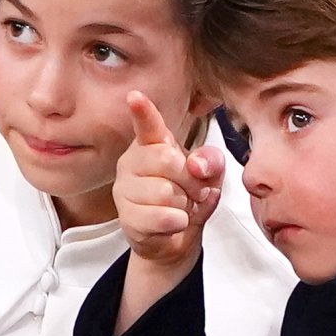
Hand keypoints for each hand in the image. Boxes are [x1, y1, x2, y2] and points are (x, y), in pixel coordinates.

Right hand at [114, 91, 224, 269]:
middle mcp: (132, 162)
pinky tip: (174, 222)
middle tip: (195, 191)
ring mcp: (125, 190)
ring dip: (184, 205)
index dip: (143, 111)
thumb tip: (197, 165)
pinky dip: (177, 222)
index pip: (147, 125)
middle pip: (167, 160)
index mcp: (152, 144)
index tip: (135, 96)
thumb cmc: (188, 198)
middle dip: (191, 180)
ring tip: (180, 207)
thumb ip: (211, 161)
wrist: (175, 239)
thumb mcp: (209, 175)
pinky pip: (161, 217)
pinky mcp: (127, 218)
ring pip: (165, 192)